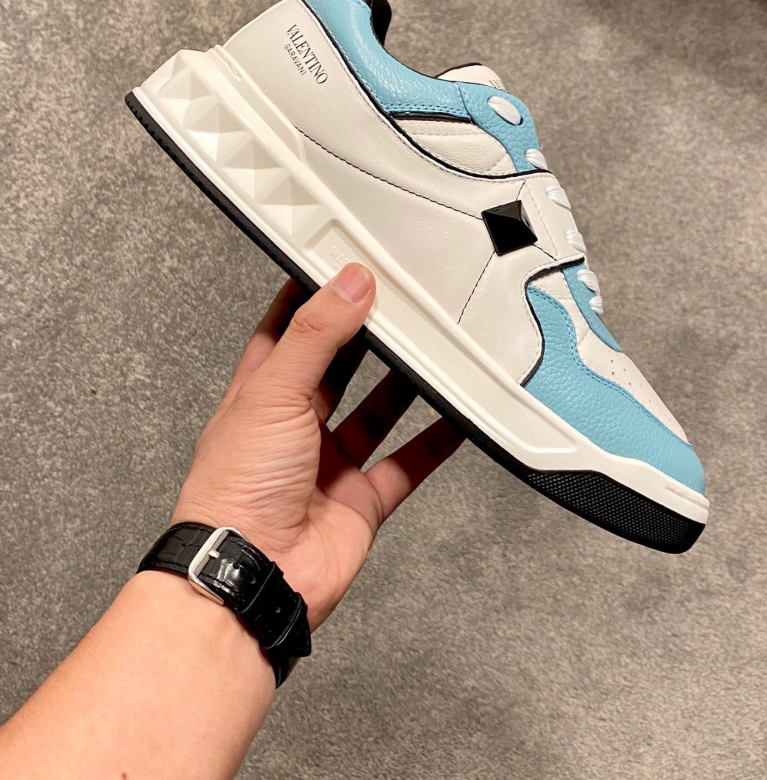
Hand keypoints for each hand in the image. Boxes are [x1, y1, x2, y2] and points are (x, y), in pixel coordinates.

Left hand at [172, 263, 463, 629]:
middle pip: (339, 368)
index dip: (312, 301)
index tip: (342, 270)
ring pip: (377, 411)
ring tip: (433, 347)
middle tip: (401, 304)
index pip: (286, 333)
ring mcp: (329, 464)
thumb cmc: (235, 491)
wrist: (253, 573)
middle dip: (368, 337)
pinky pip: (408, 463)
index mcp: (259, 396)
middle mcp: (293, 428)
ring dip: (405, 384)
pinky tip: (456, 417)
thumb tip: (347, 286)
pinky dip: (436, 441)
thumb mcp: (272, 393)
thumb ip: (314, 337)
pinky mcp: (361, 500)